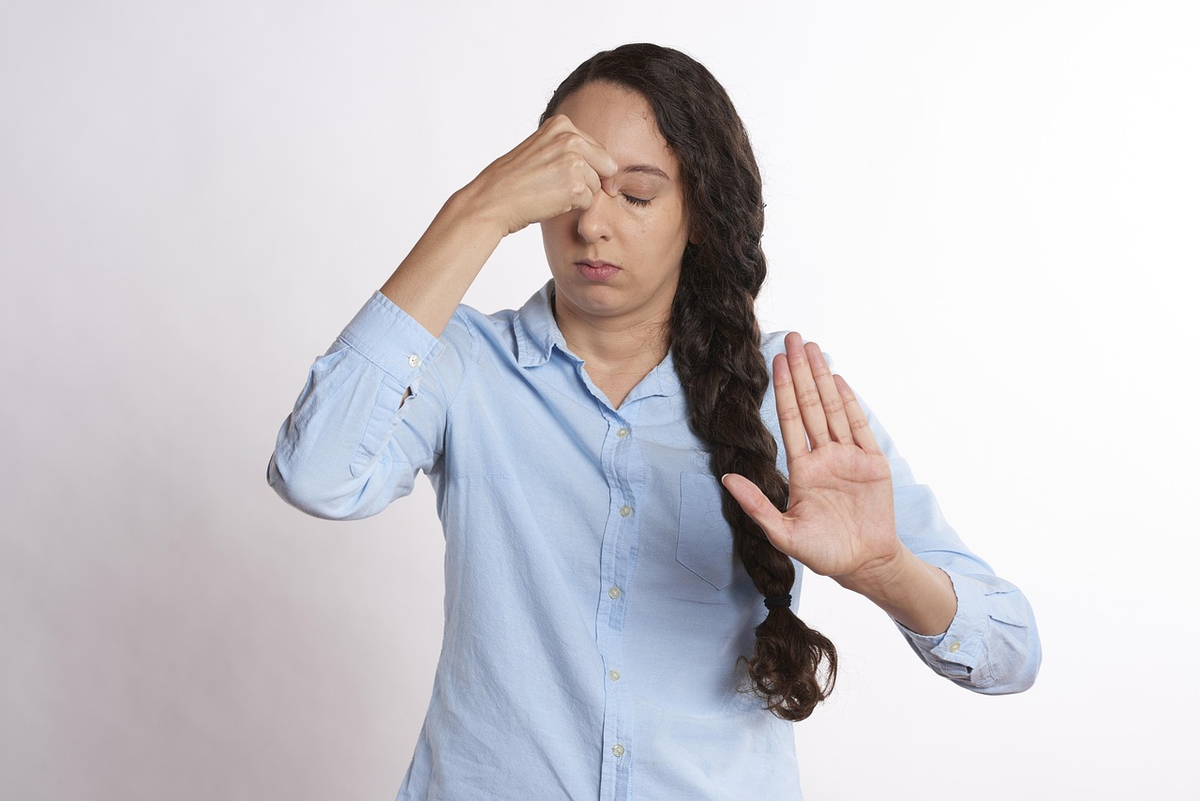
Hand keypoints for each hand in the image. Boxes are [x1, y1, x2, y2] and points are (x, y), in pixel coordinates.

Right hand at [465, 114, 618, 235]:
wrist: (492, 200)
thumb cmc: (512, 180)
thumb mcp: (540, 148)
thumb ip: (567, 147)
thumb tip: (607, 163)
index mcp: (561, 124)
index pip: (597, 148)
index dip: (591, 167)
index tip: (570, 176)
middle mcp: (570, 138)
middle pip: (605, 165)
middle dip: (592, 181)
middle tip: (562, 188)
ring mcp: (574, 162)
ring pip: (597, 185)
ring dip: (579, 195)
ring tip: (550, 193)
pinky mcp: (575, 186)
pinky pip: (589, 202)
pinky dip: (573, 207)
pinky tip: (550, 201)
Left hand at [722, 333, 901, 588]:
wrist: (865, 565)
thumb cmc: (823, 553)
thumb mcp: (783, 533)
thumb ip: (756, 505)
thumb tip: (725, 479)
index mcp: (802, 469)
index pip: (789, 420)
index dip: (783, 390)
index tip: (776, 361)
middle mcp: (824, 456)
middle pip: (810, 405)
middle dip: (801, 372)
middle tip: (793, 338)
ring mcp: (848, 457)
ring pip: (832, 409)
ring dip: (823, 378)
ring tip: (813, 348)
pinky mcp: (872, 462)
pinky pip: (858, 426)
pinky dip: (849, 402)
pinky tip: (837, 379)